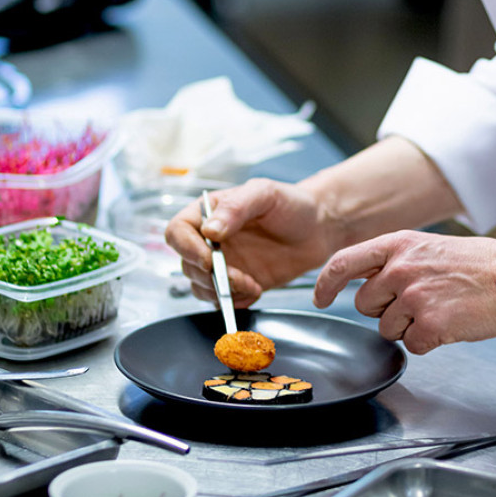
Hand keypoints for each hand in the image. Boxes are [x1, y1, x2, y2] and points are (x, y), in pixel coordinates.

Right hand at [164, 178, 335, 306]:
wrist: (318, 228)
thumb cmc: (291, 204)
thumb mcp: (265, 194)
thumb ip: (236, 208)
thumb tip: (210, 230)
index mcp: (209, 213)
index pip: (177, 231)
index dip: (187, 249)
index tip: (209, 260)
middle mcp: (210, 240)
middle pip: (186, 265)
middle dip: (211, 277)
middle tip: (240, 278)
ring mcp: (223, 263)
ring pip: (200, 287)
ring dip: (223, 293)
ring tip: (251, 285)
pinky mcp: (238, 283)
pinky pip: (222, 301)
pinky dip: (236, 302)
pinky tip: (256, 290)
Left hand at [313, 230, 495, 353]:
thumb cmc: (481, 263)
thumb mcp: (430, 246)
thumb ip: (397, 260)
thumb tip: (369, 280)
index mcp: (399, 245)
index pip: (344, 262)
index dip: (326, 283)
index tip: (321, 296)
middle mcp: (401, 269)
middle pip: (364, 304)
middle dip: (385, 309)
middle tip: (419, 303)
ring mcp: (414, 297)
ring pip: (387, 328)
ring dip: (409, 327)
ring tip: (441, 310)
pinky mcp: (430, 324)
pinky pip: (412, 346)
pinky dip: (429, 343)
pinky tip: (450, 325)